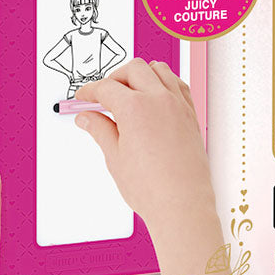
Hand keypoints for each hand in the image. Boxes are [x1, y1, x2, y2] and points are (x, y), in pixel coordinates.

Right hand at [74, 59, 235, 274]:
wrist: (182, 206)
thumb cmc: (152, 188)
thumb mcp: (114, 157)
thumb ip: (99, 130)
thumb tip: (87, 118)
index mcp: (135, 108)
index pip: (106, 87)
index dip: (90, 91)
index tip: (84, 98)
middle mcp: (159, 100)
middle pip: (133, 70)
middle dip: (114, 78)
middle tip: (103, 95)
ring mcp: (178, 105)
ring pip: (159, 69)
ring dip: (141, 74)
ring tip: (128, 92)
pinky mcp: (190, 115)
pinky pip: (177, 85)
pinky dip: (163, 82)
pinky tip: (155, 96)